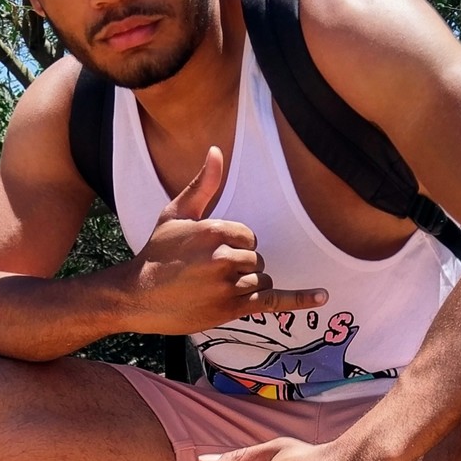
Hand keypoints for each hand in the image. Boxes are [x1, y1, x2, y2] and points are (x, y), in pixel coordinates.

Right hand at [126, 146, 326, 333]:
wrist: (137, 294)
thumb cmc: (157, 253)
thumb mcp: (176, 213)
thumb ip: (203, 184)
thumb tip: (216, 151)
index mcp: (214, 231)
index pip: (250, 236)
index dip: (236, 244)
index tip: (211, 253)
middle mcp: (223, 258)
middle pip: (258, 258)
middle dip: (240, 264)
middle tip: (209, 272)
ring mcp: (228, 286)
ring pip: (261, 279)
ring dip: (246, 283)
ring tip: (215, 287)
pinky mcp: (231, 309)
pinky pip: (273, 301)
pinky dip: (299, 300)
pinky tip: (323, 297)